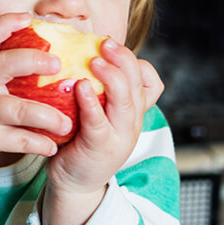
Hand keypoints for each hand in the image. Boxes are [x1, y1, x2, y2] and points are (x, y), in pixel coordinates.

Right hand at [0, 12, 72, 174]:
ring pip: (17, 109)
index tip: (26, 17)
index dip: (4, 24)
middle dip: (32, 60)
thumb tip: (48, 56)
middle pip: (1, 64)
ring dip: (47, 116)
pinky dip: (38, 143)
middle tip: (58, 63)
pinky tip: (52, 146)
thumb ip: (0, 73)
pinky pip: (17, 139)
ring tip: (67, 123)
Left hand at [46, 38, 163, 194]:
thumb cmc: (80, 140)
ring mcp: (120, 135)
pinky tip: (81, 86)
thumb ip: (96, 90)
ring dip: (112, 77)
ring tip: (95, 59)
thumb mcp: (96, 112)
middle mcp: (132, 120)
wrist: (75, 182)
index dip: (134, 60)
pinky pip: (99, 122)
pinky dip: (91, 102)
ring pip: (125, 101)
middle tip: (105, 42)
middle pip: (137, 84)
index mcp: (132, 110)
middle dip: (123, 59)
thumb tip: (75, 53)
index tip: (111, 43)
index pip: (148, 80)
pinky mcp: (101, 147)